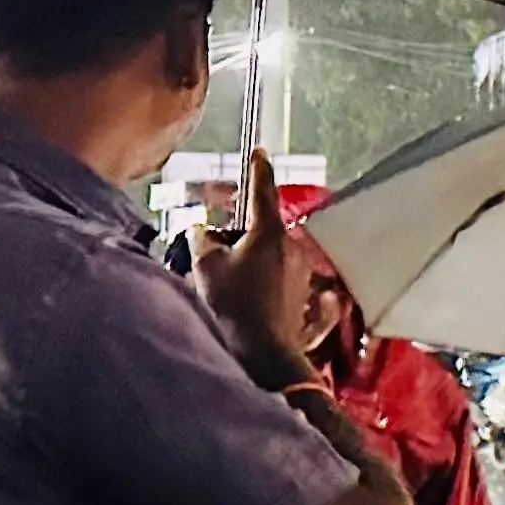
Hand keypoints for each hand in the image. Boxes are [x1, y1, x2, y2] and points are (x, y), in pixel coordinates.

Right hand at [192, 149, 314, 377]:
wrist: (264, 352)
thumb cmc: (234, 306)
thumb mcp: (206, 266)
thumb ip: (202, 238)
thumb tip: (202, 230)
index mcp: (270, 232)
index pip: (262, 190)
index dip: (257, 169)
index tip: (258, 152)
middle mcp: (292, 246)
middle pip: (260, 226)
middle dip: (237, 232)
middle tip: (213, 245)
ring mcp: (300, 270)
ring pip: (267, 252)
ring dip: (246, 257)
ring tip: (223, 280)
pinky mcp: (302, 292)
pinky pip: (275, 275)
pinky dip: (257, 277)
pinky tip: (241, 295)